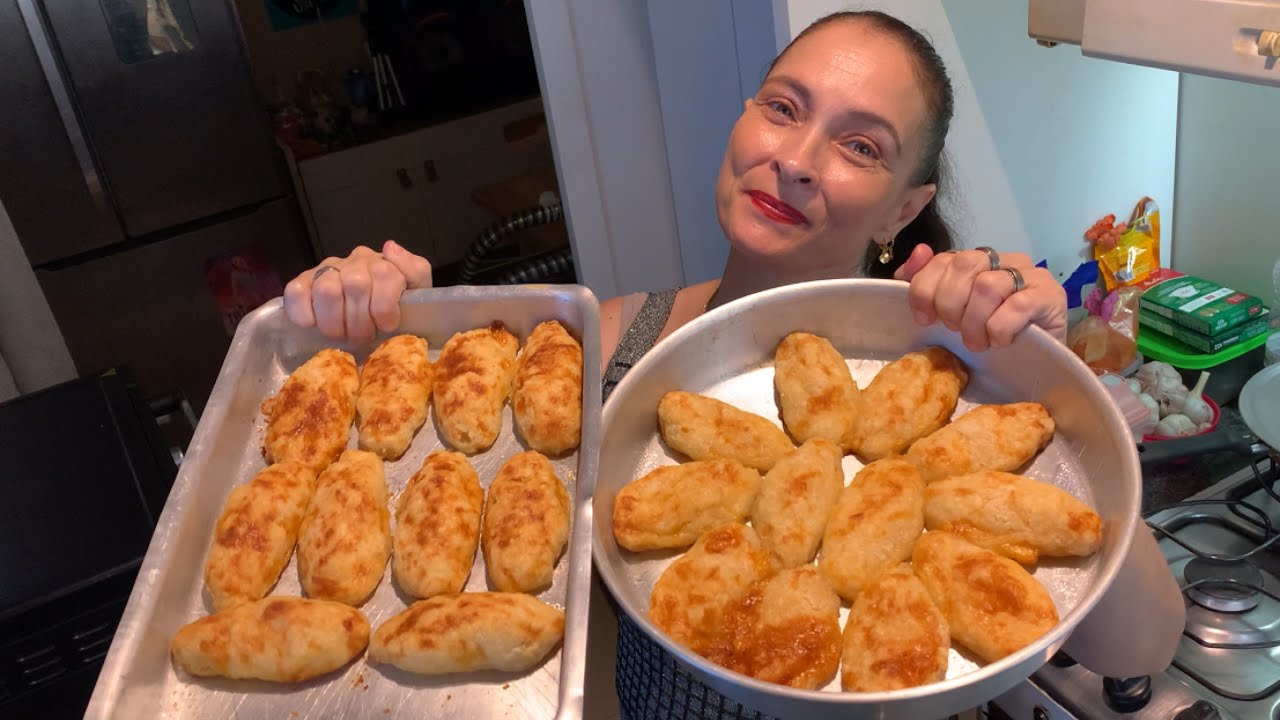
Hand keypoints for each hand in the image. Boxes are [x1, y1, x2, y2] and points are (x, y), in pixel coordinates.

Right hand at [284, 241, 432, 341]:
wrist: (376, 315)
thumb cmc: (397, 308)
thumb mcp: (418, 290)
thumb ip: (414, 270)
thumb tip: (389, 248)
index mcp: (384, 262)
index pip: (385, 275)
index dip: (384, 308)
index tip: (386, 326)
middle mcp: (355, 261)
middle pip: (356, 286)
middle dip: (360, 322)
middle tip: (363, 336)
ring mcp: (327, 270)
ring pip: (327, 290)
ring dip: (335, 323)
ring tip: (343, 334)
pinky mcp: (302, 282)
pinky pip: (296, 292)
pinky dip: (304, 313)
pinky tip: (315, 324)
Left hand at [894, 244, 1066, 351]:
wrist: (1037, 364)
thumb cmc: (990, 338)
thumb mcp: (951, 315)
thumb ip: (927, 283)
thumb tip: (918, 252)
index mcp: (978, 262)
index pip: (944, 258)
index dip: (925, 287)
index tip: (924, 319)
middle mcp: (1004, 260)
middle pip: (964, 264)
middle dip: (949, 304)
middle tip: (955, 331)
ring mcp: (1031, 275)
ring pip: (987, 286)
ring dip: (974, 322)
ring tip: (978, 343)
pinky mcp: (1050, 295)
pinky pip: (1018, 305)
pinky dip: (1000, 328)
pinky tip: (1000, 342)